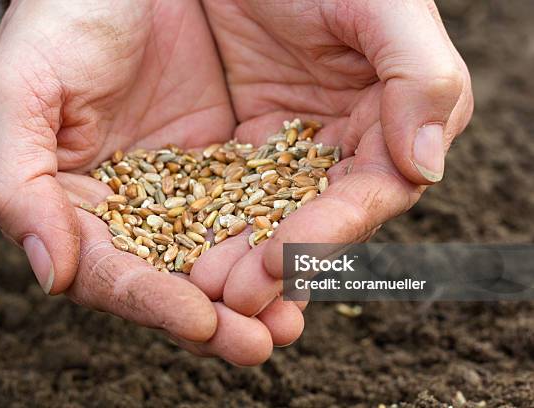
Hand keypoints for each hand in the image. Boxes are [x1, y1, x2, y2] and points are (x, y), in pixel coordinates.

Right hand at [0, 0, 302, 364]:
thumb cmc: (61, 23)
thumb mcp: (19, 94)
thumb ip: (19, 186)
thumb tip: (51, 278)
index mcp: (83, 206)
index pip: (116, 273)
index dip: (153, 302)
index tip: (199, 321)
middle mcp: (143, 208)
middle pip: (178, 279)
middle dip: (219, 316)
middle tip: (257, 342)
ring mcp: (195, 185)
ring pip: (227, 251)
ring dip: (259, 290)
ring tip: (289, 321)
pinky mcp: (240, 157)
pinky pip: (267, 203)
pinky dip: (286, 234)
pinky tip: (308, 259)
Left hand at [190, 0, 472, 316]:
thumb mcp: (379, 5)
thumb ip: (420, 77)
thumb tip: (426, 168)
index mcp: (389, 118)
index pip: (368, 192)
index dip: (329, 231)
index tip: (284, 260)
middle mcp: (342, 143)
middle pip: (316, 219)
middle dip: (281, 264)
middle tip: (241, 300)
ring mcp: (289, 148)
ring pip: (270, 217)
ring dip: (244, 260)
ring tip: (210, 295)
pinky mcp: (241, 144)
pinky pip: (226, 194)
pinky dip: (212, 228)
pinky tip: (188, 260)